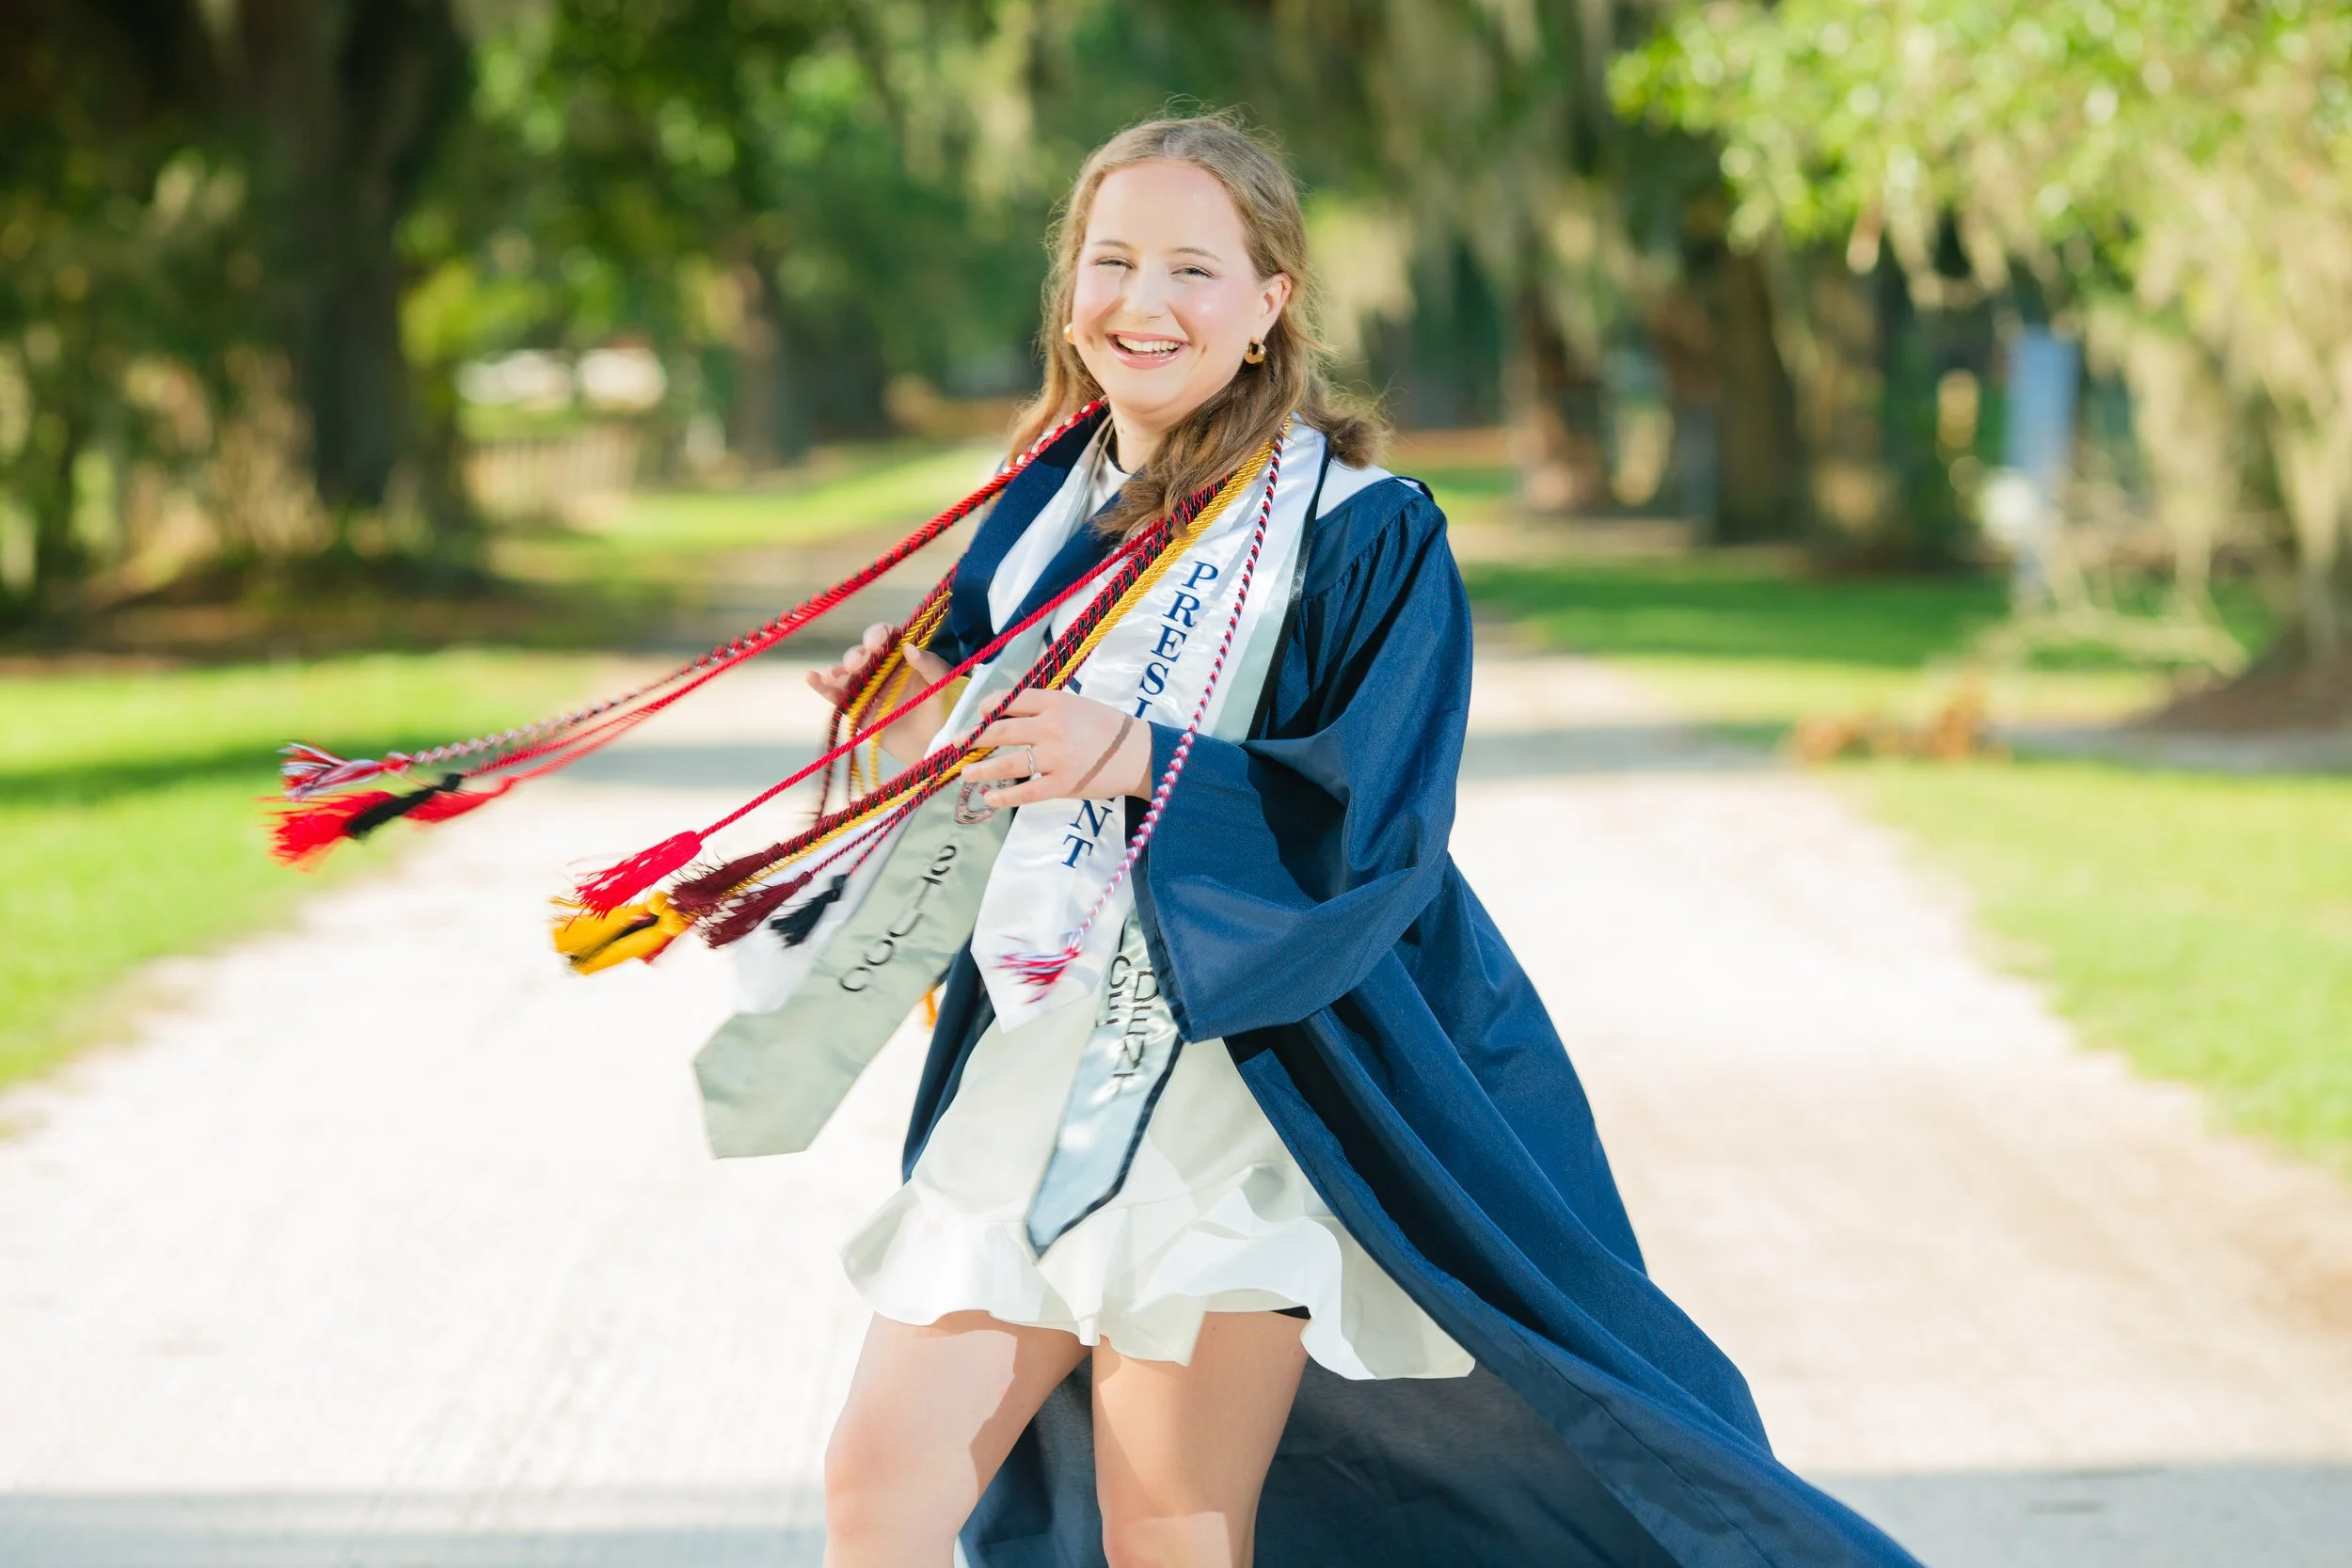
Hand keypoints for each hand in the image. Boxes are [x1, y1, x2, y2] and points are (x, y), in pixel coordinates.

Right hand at [806, 622, 954, 765]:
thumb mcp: (946, 685)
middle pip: (863, 653)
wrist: (937, 748)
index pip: (887, 637)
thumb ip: (931, 665)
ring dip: (837, 669)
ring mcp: (869, 690)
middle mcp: (884, 669)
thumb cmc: (946, 713)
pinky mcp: (858, 710)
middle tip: (858, 664)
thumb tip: (908, 647)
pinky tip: (811, 678)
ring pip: (847, 673)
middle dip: (857, 655)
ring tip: (834, 674)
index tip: (877, 642)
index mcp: (905, 658)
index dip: (878, 634)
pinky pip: (837, 697)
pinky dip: (822, 688)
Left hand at [965, 689, 1152, 806]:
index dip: (987, 709)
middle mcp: (1051, 727)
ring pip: (1006, 763)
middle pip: (1000, 731)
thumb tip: (1006, 711)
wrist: (1139, 754)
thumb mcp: (1076, 704)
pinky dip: (1004, 795)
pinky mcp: (1062, 784)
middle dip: (972, 739)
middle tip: (955, 745)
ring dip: (980, 769)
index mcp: (1054, 702)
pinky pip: (1025, 791)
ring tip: (965, 774)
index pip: (1009, 700)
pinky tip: (989, 798)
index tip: (977, 716)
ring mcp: (1055, 757)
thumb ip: (1044, 706)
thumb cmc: (1107, 727)